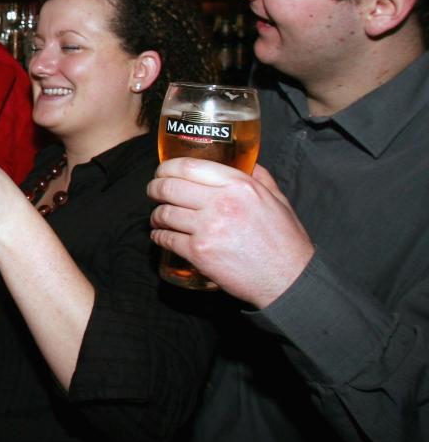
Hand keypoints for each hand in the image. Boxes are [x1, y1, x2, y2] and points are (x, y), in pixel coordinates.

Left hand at [147, 158, 314, 307]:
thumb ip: (259, 177)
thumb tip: (246, 162)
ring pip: (164, 213)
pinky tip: (160, 236)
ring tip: (158, 217)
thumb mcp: (277, 199)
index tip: (162, 171)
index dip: (167, 166)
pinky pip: (167, 239)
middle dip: (154, 188)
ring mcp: (208, 228)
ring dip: (156, 215)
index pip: (189, 166)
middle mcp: (221, 202)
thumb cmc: (284, 240)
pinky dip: (158, 236)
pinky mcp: (199, 253)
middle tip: (153, 192)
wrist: (289, 279)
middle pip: (169, 187)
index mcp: (239, 185)